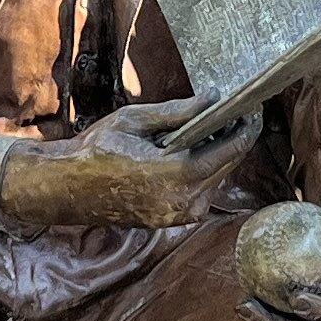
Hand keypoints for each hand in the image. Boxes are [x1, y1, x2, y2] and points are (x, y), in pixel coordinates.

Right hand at [0, 100, 259, 233]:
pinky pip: (200, 192)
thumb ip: (177, 112)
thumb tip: (213, 99)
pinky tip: (193, 151)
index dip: (247, 126)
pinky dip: (202, 171)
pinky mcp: (172, 221)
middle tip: (239, 111)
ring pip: (216, 179)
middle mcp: (184, 200)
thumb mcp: (134, 121)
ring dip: (218, 154)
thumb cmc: (95, 150)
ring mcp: (179, 216)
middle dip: (236, 138)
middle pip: (228, 165)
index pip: (232, 149)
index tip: (254, 106)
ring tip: (214, 126)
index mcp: (178, 174)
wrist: (66, 190)